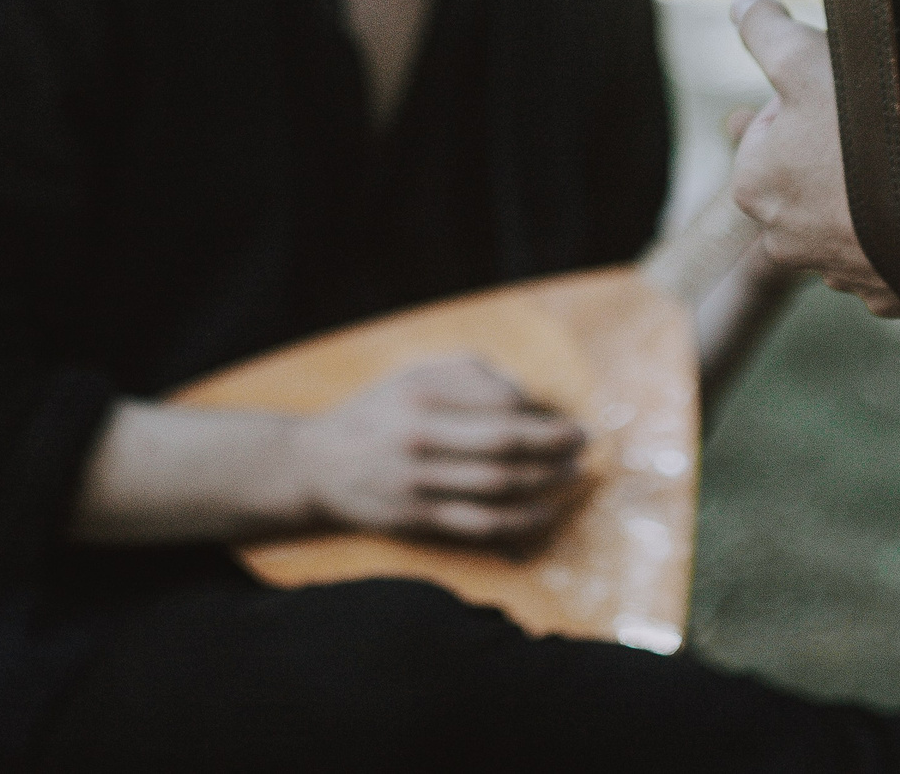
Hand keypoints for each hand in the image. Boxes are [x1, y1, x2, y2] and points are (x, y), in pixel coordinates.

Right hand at [289, 356, 586, 544]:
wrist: (316, 466)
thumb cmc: (379, 412)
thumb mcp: (414, 374)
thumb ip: (470, 374)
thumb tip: (527, 397)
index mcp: (420, 397)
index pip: (498, 404)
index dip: (539, 413)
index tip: (563, 416)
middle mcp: (419, 440)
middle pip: (504, 446)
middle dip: (554, 446)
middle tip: (582, 443)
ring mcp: (418, 485)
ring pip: (498, 489)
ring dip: (546, 485)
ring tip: (572, 476)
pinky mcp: (418, 521)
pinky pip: (480, 526)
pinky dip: (520, 522)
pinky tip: (544, 514)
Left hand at [729, 0, 899, 317]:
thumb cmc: (873, 134)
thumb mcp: (806, 60)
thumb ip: (766, 32)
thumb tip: (742, 6)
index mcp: (755, 186)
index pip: (767, 130)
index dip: (804, 101)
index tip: (838, 95)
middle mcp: (783, 238)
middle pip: (803, 178)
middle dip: (831, 153)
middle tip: (873, 129)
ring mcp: (835, 271)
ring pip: (843, 219)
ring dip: (863, 196)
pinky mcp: (884, 294)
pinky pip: (886, 255)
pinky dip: (899, 234)